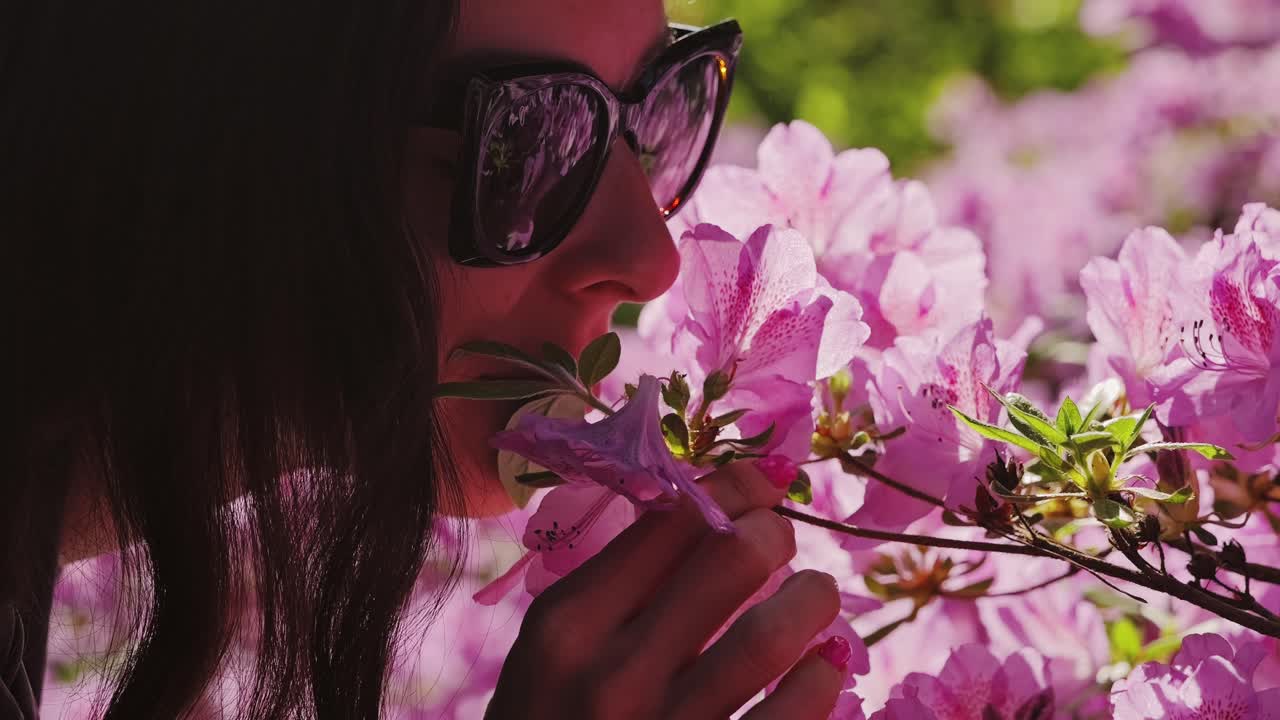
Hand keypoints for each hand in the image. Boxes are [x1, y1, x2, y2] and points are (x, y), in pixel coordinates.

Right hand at [485, 462, 845, 718]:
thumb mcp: (549, 648)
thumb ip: (613, 584)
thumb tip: (705, 504)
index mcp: (569, 621)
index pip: (671, 520)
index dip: (734, 485)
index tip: (765, 481)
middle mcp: (613, 672)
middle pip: (732, 559)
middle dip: (774, 532)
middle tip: (781, 537)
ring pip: (771, 637)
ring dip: (811, 599)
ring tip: (814, 595)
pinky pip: (790, 716)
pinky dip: (820, 679)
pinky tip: (823, 663)